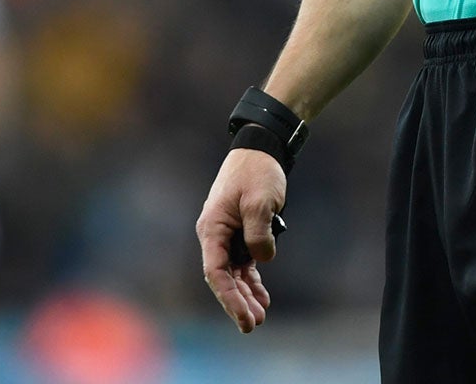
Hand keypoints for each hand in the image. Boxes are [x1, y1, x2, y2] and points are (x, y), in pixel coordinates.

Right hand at [196, 147, 285, 333]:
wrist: (260, 150)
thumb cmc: (256, 172)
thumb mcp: (260, 200)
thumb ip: (258, 231)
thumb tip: (261, 259)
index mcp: (212, 228)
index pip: (215, 272)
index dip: (229, 297)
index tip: (243, 316)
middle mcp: (216, 236)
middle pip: (224, 278)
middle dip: (237, 302)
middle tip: (253, 324)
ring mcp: (228, 236)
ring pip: (234, 274)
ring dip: (246, 295)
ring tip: (260, 316)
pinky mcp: (241, 234)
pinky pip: (244, 264)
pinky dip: (252, 280)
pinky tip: (262, 297)